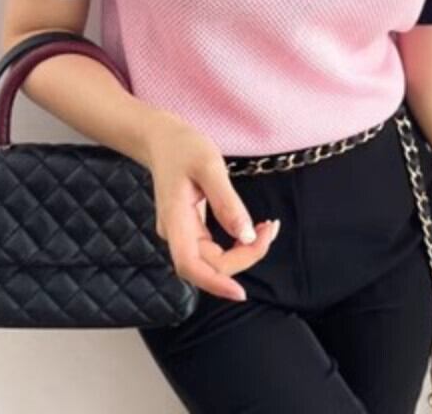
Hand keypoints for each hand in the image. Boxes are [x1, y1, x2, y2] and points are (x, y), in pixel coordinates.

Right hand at [143, 110, 279, 301]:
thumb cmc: (183, 147)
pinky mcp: (190, 229)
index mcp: (175, 220)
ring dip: (244, 252)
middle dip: (245, 256)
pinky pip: (215, 249)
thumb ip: (227, 201)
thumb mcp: (209, 165)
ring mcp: (182, 233)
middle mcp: (176, 234)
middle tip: (270, 229)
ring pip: (214, 260)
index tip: (242, 293)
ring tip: (268, 228)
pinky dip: (238, 244)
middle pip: (209, 265)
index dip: (215, 284)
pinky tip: (254, 229)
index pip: (190, 266)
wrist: (161, 139)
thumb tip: (246, 235)